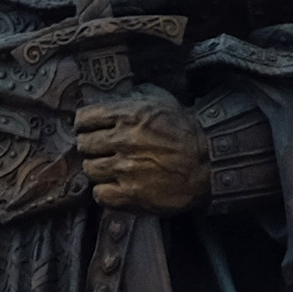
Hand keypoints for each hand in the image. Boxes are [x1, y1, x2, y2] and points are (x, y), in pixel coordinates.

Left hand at [72, 88, 205, 212]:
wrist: (209, 162)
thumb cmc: (185, 130)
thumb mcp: (161, 101)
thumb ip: (133, 96)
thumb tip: (110, 99)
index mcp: (128, 115)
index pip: (84, 119)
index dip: (85, 125)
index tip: (90, 130)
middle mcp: (124, 141)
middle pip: (84, 145)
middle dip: (91, 147)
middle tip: (103, 150)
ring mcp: (126, 169)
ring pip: (90, 169)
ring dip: (98, 169)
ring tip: (112, 169)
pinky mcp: (132, 194)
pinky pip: (100, 194)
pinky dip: (105, 191)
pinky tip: (116, 186)